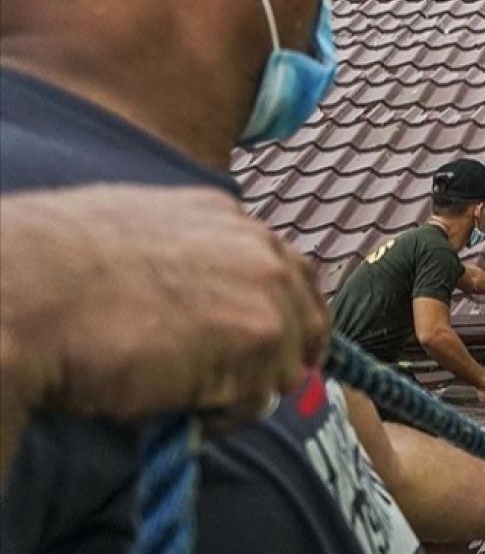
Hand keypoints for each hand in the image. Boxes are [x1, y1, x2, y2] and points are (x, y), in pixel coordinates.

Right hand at [0, 186, 329, 431]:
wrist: (27, 294)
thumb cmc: (54, 273)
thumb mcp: (135, 236)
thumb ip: (186, 256)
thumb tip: (198, 296)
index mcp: (227, 217)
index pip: (289, 272)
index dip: (282, 317)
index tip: (268, 349)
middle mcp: (259, 248)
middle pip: (306, 322)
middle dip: (274, 360)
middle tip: (230, 389)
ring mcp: (266, 292)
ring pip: (284, 368)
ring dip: (241, 391)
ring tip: (178, 390)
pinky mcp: (259, 340)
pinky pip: (257, 402)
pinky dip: (220, 417)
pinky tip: (172, 401)